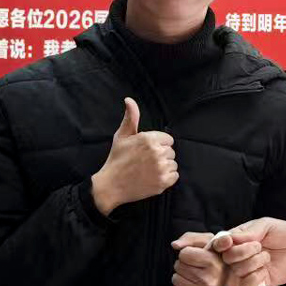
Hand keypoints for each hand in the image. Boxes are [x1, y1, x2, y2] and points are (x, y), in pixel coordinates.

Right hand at [90, 98, 177, 215]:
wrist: (111, 186)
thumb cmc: (117, 159)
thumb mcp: (122, 136)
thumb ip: (131, 117)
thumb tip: (129, 99)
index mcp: (149, 139)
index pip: (168, 140)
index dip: (158, 145)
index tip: (146, 151)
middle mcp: (157, 152)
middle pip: (171, 152)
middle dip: (161, 155)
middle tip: (145, 162)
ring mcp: (161, 168)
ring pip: (173, 164)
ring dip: (164, 167)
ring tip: (148, 170)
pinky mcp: (163, 182)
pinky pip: (174, 176)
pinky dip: (166, 178)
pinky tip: (153, 178)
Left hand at [170, 232, 242, 285]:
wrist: (231, 283)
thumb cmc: (217, 259)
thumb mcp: (209, 242)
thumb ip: (190, 238)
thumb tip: (174, 245)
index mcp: (214, 262)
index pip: (184, 254)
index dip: (188, 253)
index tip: (197, 255)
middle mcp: (210, 280)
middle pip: (178, 267)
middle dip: (184, 264)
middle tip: (196, 266)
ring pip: (176, 280)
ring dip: (182, 276)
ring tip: (194, 276)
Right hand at [214, 218, 285, 285]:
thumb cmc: (282, 234)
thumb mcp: (267, 225)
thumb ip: (250, 231)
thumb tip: (231, 238)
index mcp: (236, 238)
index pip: (219, 243)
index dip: (221, 244)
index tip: (229, 241)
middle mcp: (237, 255)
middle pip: (226, 258)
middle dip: (243, 252)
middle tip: (258, 246)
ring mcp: (245, 269)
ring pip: (237, 271)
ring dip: (255, 262)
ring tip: (266, 256)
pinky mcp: (255, 283)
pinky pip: (247, 285)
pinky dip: (257, 276)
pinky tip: (265, 270)